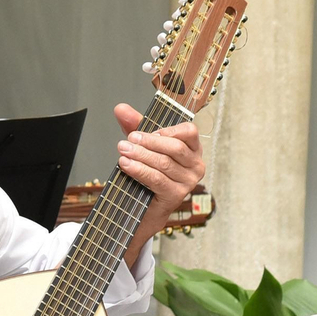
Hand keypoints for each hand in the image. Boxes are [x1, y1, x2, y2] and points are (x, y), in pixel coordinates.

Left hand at [114, 103, 204, 222]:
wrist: (148, 206)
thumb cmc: (151, 172)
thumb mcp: (144, 145)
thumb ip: (134, 125)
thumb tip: (121, 109)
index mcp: (193, 148)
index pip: (190, 131)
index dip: (169, 130)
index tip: (149, 131)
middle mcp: (195, 164)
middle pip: (175, 148)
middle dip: (149, 142)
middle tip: (128, 140)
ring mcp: (188, 181)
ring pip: (164, 163)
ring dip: (141, 156)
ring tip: (124, 151)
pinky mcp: (177, 195)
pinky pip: (157, 179)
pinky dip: (140, 170)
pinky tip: (127, 165)